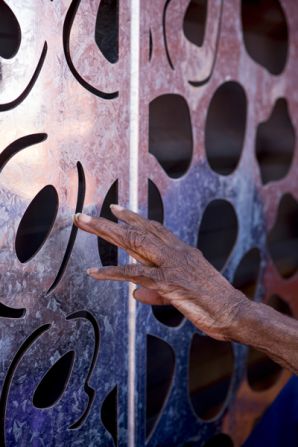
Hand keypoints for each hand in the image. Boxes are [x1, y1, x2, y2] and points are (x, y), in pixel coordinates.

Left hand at [73, 206, 244, 339]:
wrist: (235, 313)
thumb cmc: (213, 304)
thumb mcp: (183, 293)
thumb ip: (157, 290)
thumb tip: (136, 292)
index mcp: (181, 251)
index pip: (153, 228)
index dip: (132, 218)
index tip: (115, 209)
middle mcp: (175, 251)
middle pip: (137, 230)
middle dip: (109, 221)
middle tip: (86, 214)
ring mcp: (171, 264)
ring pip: (133, 242)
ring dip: (105, 231)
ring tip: (83, 224)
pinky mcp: (168, 281)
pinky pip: (134, 274)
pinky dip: (111, 272)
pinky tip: (94, 271)